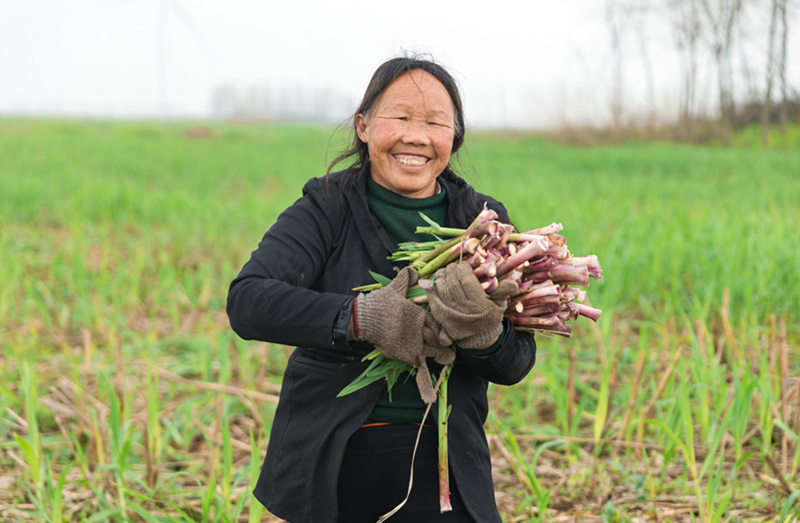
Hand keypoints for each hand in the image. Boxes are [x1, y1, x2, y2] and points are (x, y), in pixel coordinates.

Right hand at [354, 267, 453, 402]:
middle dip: (447, 342)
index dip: (445, 327)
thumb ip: (405, 280)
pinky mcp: (407, 356)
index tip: (448, 330)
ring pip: (436, 353)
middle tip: (450, 344)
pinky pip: (420, 370)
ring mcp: (415, 344)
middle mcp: (421, 330)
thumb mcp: (394, 288)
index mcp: (420, 314)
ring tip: (448, 358)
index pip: (440, 322)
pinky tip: (429, 397)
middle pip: (441, 338)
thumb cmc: (379, 304)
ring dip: (443, 356)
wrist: (364, 320)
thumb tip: (412, 269)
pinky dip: (424, 383)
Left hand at [419, 261, 516, 348]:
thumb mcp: (500, 304)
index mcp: (480, 304)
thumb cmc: (489, 314)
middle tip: (454, 266)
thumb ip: (504, 291)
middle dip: (452, 270)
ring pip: (442, 288)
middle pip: (453, 282)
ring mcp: (451, 312)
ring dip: (441, 276)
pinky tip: (433, 281)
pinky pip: (433, 298)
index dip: (463, 268)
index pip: (467, 280)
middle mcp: (464, 308)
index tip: (464, 265)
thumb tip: (513, 283)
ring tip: (445, 271)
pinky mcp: (441, 315)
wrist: (477, 336)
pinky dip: (431, 288)